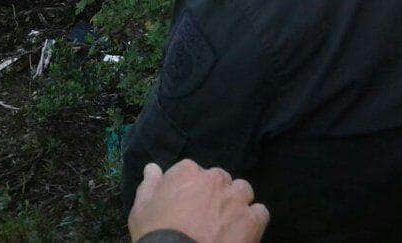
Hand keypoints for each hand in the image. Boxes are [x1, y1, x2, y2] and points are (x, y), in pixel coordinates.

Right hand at [128, 159, 268, 242]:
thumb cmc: (155, 234)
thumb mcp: (141, 209)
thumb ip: (149, 185)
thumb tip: (152, 168)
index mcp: (187, 172)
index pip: (193, 171)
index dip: (190, 189)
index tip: (186, 204)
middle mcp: (214, 179)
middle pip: (220, 180)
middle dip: (215, 193)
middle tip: (206, 216)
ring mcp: (235, 199)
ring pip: (242, 191)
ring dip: (236, 202)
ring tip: (227, 222)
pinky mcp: (252, 220)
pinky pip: (260, 212)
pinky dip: (253, 220)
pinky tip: (242, 232)